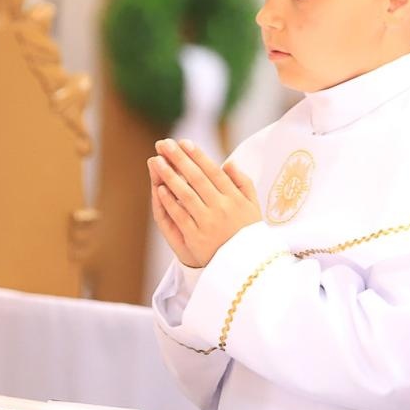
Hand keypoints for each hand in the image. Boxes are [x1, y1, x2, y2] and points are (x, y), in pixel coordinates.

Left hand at [148, 138, 260, 267]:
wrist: (248, 268)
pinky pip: (180, 216)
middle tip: (164, 144)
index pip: (213, 171)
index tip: (184, 142)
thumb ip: (243, 183)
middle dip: (179, 159)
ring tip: (156, 161)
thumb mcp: (253, 206)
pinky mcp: (196, 238)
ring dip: (169, 176)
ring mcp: (208, 222)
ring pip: (186, 194)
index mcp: (235, 198)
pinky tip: (159, 188)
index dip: (198, 156)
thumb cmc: (248, 233)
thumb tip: (228, 162)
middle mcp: (222, 207)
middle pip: (197, 178)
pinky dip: (170, 201)